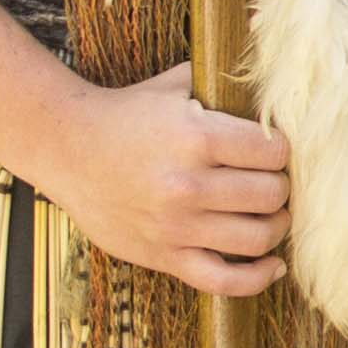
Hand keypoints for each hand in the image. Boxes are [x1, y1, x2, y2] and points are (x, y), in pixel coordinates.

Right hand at [38, 64, 289, 297]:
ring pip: (258, 237)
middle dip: (280, 187)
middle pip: (272, 195)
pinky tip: (272, 264)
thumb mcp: (177, 86)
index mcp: (198, 138)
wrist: (66, 149)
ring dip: (275, 226)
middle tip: (271, 181)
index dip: (282, 151)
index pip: (276, 153)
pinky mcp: (163, 256)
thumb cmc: (128, 114)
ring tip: (270, 214)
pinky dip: (257, 278)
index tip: (273, 152)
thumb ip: (225, 80)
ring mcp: (175, 226)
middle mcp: (188, 185)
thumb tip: (273, 65)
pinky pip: (223, 281)